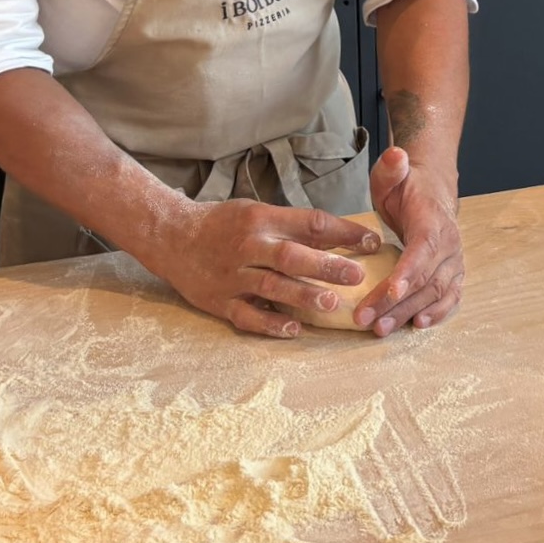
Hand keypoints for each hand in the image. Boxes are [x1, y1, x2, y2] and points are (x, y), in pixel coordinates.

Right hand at [145, 195, 382, 338]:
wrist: (172, 236)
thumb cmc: (224, 224)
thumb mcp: (258, 213)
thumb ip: (294, 227)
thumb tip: (340, 238)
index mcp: (262, 219)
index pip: (310, 223)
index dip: (343, 232)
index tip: (372, 241)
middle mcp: (248, 246)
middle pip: (291, 256)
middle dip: (326, 266)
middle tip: (357, 275)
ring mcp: (232, 276)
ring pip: (271, 286)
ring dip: (303, 296)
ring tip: (332, 304)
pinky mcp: (219, 301)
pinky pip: (247, 315)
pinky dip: (270, 323)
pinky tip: (293, 329)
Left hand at [362, 145, 464, 335]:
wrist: (433, 190)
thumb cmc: (407, 186)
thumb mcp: (393, 173)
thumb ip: (392, 167)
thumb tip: (396, 155)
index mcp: (432, 220)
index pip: (423, 249)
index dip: (409, 271)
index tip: (392, 291)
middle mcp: (449, 243)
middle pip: (425, 278)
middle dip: (396, 303)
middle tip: (367, 319)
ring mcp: (454, 260)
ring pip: (435, 292)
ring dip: (409, 313)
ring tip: (381, 329)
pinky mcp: (453, 272)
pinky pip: (450, 297)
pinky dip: (438, 313)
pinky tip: (418, 325)